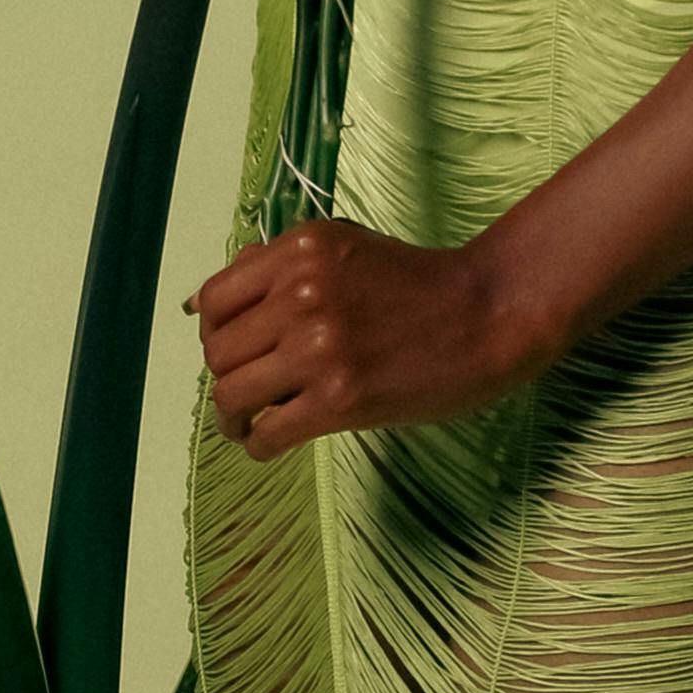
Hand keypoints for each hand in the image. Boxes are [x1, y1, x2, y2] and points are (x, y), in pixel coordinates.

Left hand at [188, 213, 544, 455]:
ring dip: (234, 417)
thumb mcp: (345, 247)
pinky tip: (272, 442)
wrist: (489, 314)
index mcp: (301, 249)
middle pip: (217, 351)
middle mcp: (303, 292)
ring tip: (250, 422)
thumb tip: (203, 305)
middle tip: (246, 391)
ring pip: (232, 394)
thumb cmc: (419, 284)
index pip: (215, 299)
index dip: (213, 333)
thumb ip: (279, 266)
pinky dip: (259, 445)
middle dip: (224, 376)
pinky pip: (268, 433)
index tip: (230, 350)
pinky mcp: (341, 397)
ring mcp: (320, 346)